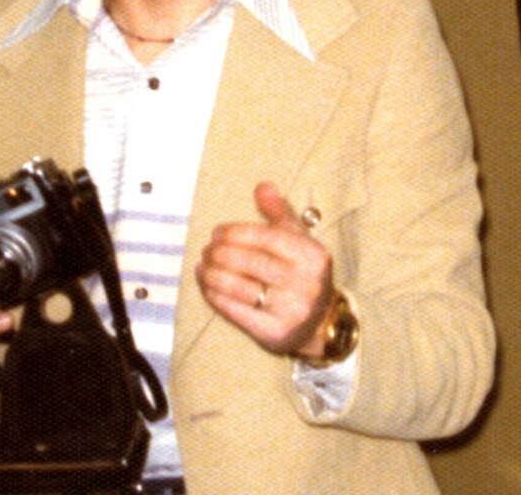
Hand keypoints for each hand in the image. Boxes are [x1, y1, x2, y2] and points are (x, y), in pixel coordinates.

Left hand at [195, 181, 334, 358]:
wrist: (318, 324)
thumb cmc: (301, 273)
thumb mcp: (297, 240)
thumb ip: (278, 212)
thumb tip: (263, 186)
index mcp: (313, 256)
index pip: (266, 237)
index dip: (235, 233)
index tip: (216, 232)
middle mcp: (307, 284)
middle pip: (250, 262)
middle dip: (221, 253)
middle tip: (207, 249)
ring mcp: (292, 311)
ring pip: (240, 287)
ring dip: (213, 274)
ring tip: (202, 266)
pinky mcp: (275, 334)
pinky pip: (236, 312)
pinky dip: (216, 296)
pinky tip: (206, 285)